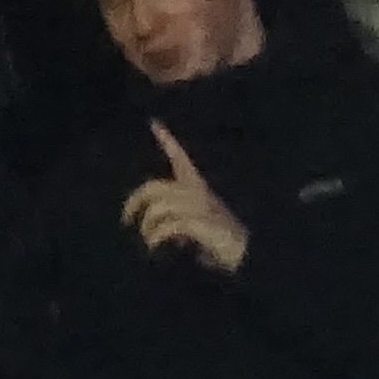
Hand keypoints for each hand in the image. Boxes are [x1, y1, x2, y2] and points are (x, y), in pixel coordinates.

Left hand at [122, 121, 244, 268]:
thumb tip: (157, 230)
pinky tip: (155, 247)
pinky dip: (156, 237)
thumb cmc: (223, 243)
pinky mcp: (200, 223)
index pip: (182, 159)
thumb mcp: (199, 226)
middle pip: (154, 187)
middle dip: (134, 202)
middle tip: (126, 220)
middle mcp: (198, 193)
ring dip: (148, 227)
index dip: (168, 141)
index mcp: (199, 189)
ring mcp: (200, 207)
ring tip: (148, 242)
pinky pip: (168, 225)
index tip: (155, 123)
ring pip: (158, 207)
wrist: (251, 255)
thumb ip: (179, 221)